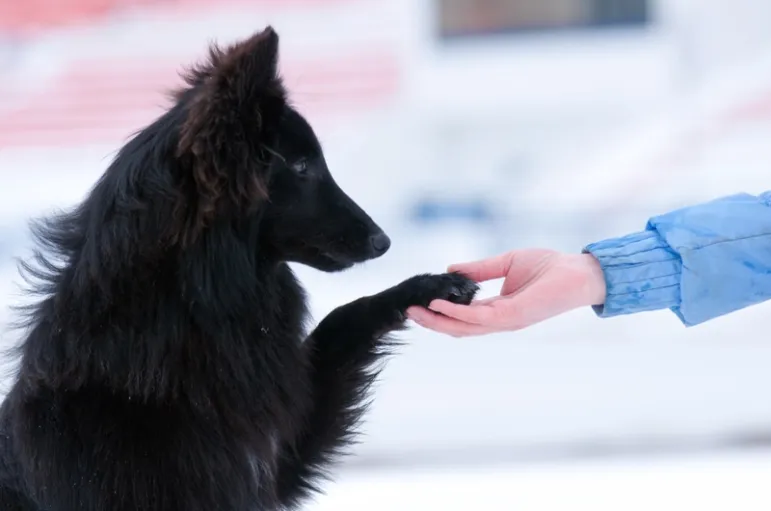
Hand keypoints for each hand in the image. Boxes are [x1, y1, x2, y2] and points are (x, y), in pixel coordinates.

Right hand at [406, 249, 606, 336]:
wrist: (579, 272)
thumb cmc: (550, 267)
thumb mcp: (506, 262)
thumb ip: (480, 269)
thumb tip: (452, 270)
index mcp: (498, 309)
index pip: (463, 316)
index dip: (440, 312)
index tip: (418, 303)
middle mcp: (500, 320)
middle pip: (458, 327)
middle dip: (431, 321)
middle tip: (407, 312)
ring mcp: (506, 320)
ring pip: (464, 327)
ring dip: (438, 320)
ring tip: (415, 310)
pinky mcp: (513, 315)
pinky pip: (478, 318)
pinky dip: (456, 312)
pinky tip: (439, 304)